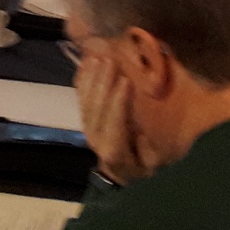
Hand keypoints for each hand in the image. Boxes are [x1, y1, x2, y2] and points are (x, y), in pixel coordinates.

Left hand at [75, 49, 148, 184]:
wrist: (116, 171)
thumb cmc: (138, 165)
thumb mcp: (150, 166)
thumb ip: (148, 154)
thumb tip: (143, 136)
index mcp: (113, 150)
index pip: (114, 123)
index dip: (118, 102)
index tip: (126, 81)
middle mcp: (95, 137)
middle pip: (96, 108)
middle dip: (103, 83)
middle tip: (111, 61)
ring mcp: (86, 126)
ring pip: (85, 100)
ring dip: (92, 77)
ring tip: (99, 57)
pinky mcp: (83, 117)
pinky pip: (79, 96)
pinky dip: (82, 78)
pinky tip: (87, 61)